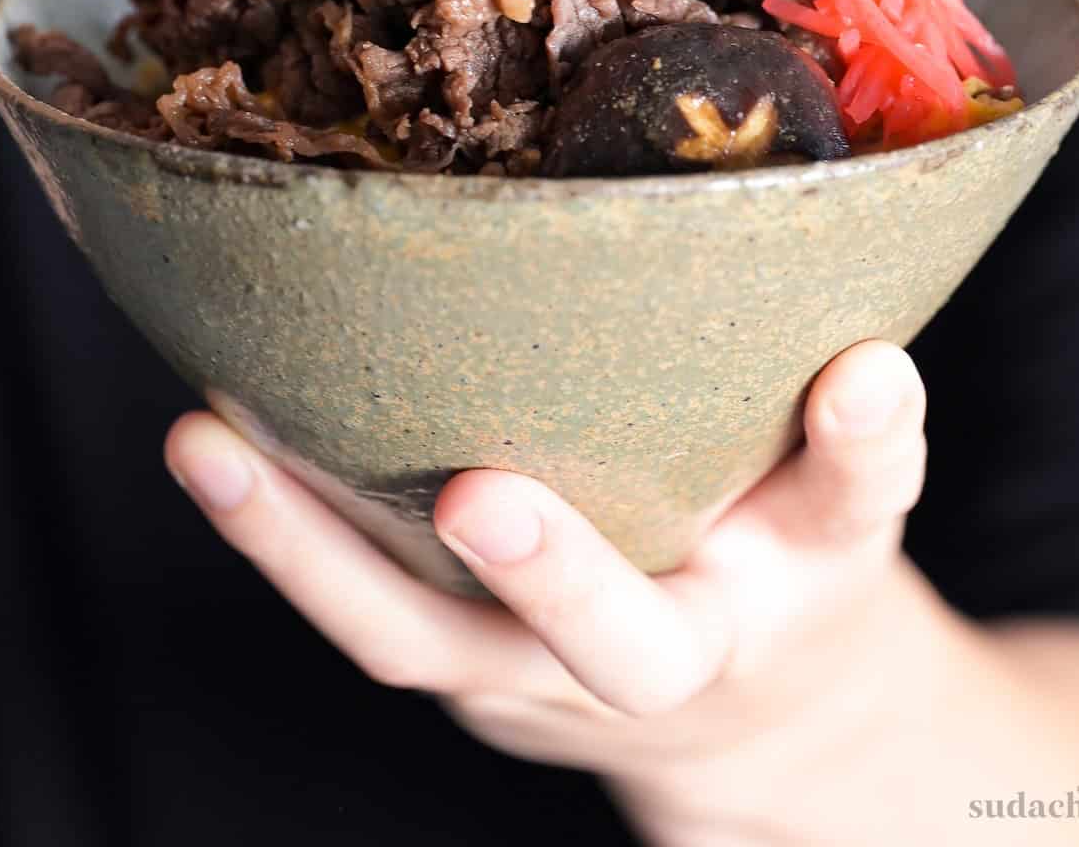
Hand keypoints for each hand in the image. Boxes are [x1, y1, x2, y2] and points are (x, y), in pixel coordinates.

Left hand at [165, 339, 926, 832]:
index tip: (858, 376)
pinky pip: (368, 611)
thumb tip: (868, 359)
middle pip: (616, 645)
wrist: (746, 719)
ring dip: (310, 550)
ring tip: (210, 446)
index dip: (856, 449)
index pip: (842, 515)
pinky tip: (216, 444)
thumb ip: (857, 446)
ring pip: (421, 639)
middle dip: (559, 573)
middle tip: (487, 493)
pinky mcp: (458, 665)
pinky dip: (289, 538)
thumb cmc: (789, 568)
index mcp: (787, 588)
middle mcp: (659, 659)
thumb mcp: (845, 509)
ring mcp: (536, 679)